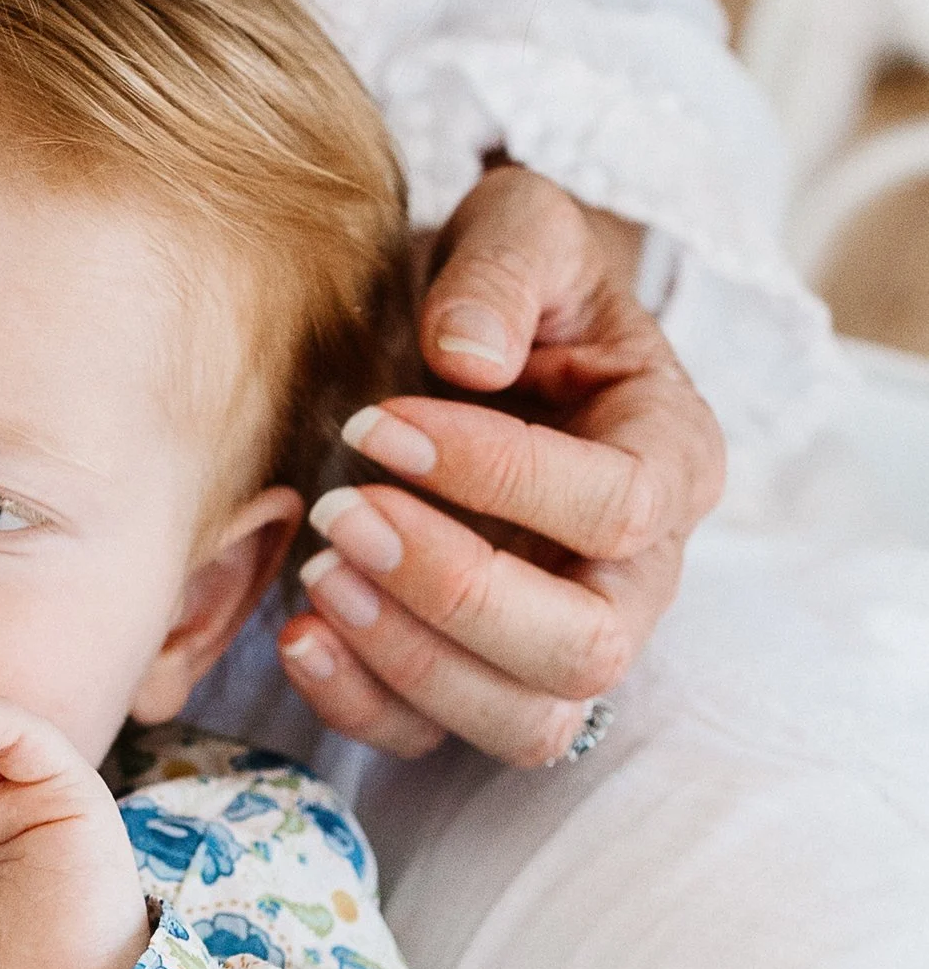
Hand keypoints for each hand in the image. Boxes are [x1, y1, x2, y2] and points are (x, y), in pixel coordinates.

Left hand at [278, 163, 724, 766]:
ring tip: (320, 569)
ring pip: (529, 722)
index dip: (500, 477)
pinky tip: (297, 635)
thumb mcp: (517, 229)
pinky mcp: (482, 674)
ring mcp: (563, 637)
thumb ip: (503, 271)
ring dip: (413, 660)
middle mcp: (639, 571)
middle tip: (343, 511)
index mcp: (672, 454)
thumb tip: (467, 355)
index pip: (619, 506)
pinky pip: (441, 739)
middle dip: (456, 592)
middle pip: (586, 646)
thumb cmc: (503, 282)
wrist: (462, 333)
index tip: (380, 424)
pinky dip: (365, 705)